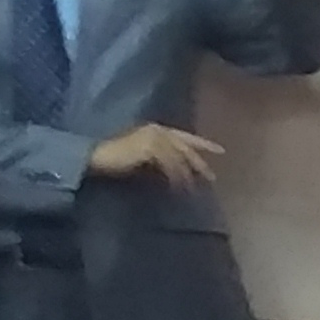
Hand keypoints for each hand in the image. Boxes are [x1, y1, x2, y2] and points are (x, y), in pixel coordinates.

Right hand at [87, 122, 226, 189]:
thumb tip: (179, 173)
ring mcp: (154, 138)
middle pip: (186, 148)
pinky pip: (168, 165)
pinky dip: (174, 178)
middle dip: (199, 163)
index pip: (186, 137)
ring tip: (192, 190)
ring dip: (185, 176)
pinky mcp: (149, 148)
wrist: (98, 157)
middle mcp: (158, 130)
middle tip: (212, 177)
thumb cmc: (117, 159)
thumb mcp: (144, 158)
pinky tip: (178, 188)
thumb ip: (161, 161)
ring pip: (178, 158)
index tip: (221, 151)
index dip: (204, 144)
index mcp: (157, 129)